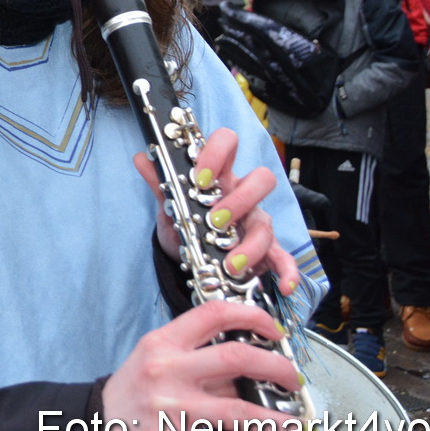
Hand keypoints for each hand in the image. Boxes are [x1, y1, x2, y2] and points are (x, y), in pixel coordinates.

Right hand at [102, 301, 303, 430]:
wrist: (92, 427)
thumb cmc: (129, 394)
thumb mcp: (154, 362)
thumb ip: (196, 360)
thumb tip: (247, 364)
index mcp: (163, 343)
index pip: (213, 314)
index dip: (251, 316)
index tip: (273, 329)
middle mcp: (167, 370)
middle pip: (234, 358)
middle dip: (276, 367)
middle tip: (293, 379)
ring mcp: (171, 408)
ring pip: (238, 410)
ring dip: (275, 420)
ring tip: (295, 425)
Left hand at [131, 127, 299, 297]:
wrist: (189, 254)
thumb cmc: (186, 220)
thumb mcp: (170, 204)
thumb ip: (159, 182)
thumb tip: (142, 157)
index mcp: (220, 175)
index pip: (228, 144)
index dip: (217, 154)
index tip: (200, 177)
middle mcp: (243, 195)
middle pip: (261, 179)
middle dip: (239, 200)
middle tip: (215, 221)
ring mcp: (257, 222)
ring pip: (266, 224)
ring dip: (249, 245)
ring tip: (230, 265)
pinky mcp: (267, 250)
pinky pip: (283, 258)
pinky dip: (287, 272)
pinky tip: (285, 286)